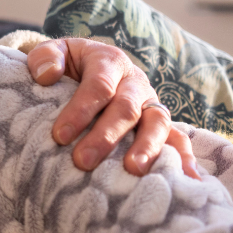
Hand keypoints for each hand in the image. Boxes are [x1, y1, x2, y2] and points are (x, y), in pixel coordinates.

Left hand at [27, 37, 198, 178]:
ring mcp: (151, 103)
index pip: (98, 86)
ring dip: (147, 147)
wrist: (88, 66)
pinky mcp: (159, 123)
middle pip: (126, 108)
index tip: (59, 136)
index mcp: (109, 61)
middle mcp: (135, 82)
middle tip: (82, 161)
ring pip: (157, 123)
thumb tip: (47, 75)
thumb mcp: (54, 52)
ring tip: (133, 170)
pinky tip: (187, 180)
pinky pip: (178, 138)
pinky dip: (184, 157)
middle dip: (105, 136)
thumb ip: (45, 57)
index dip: (80, 110)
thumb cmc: (67, 64)